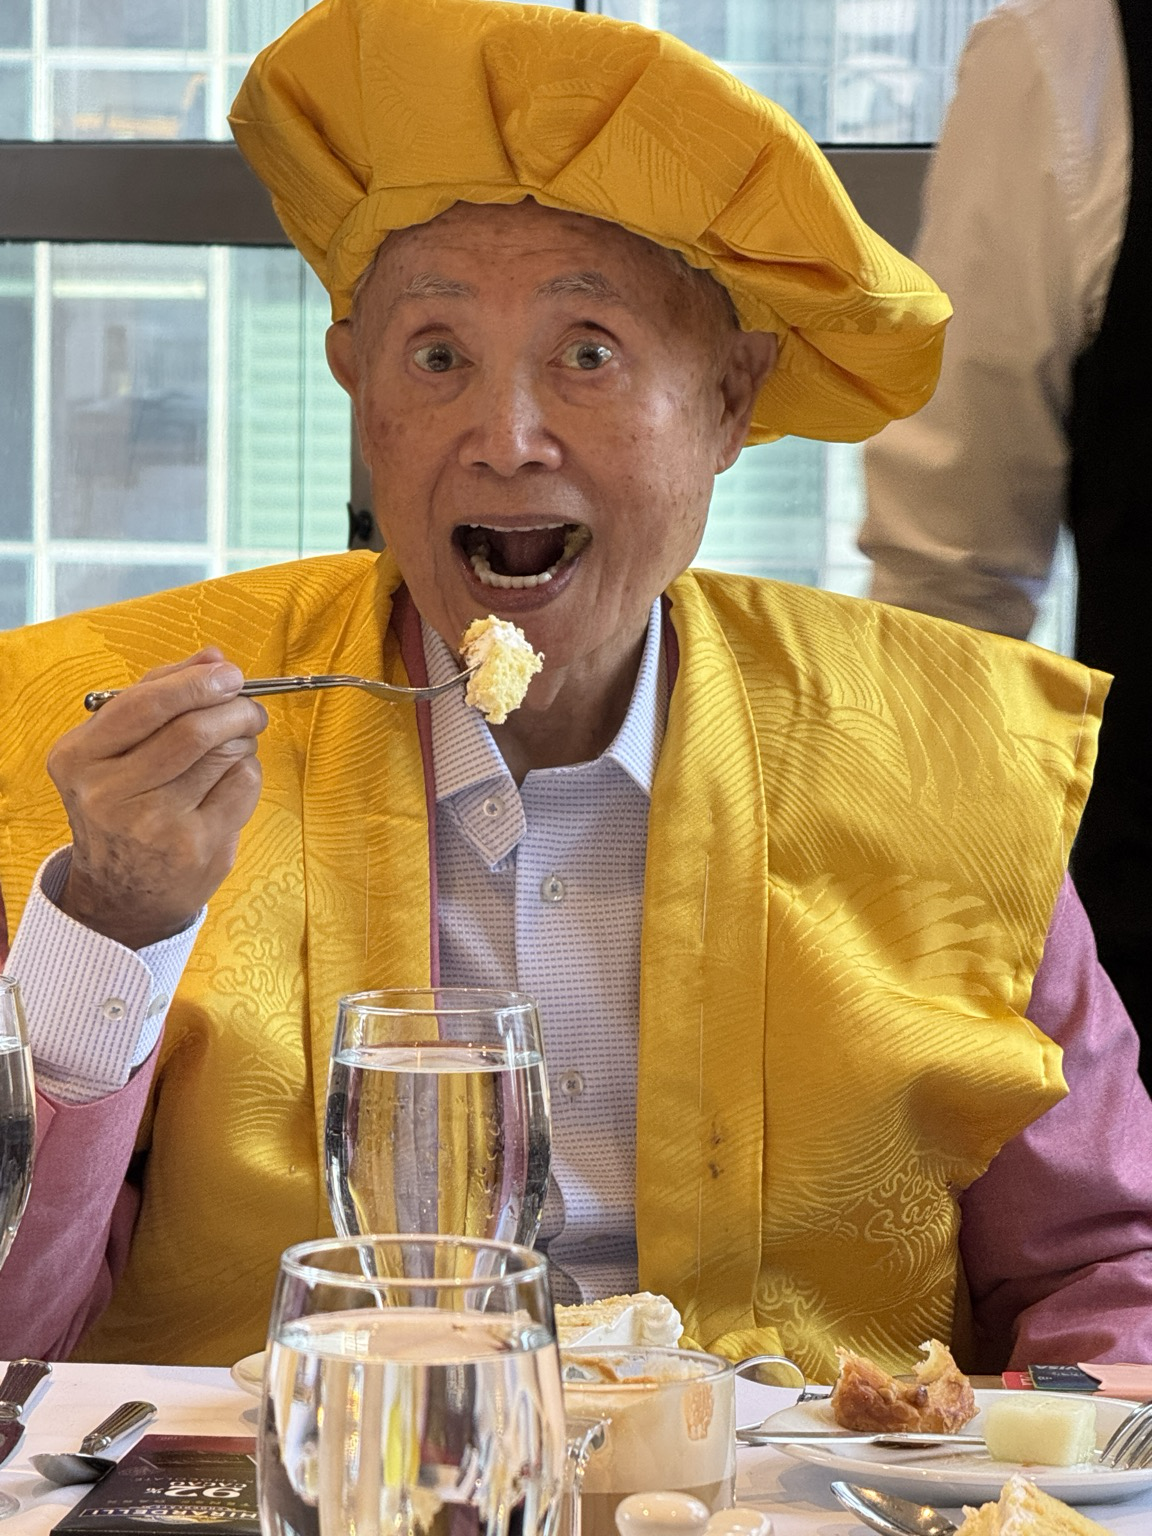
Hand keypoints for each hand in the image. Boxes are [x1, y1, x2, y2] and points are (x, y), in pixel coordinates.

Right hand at [47, 648, 268, 949]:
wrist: (122, 893)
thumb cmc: (124, 806)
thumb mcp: (116, 750)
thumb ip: (159, 695)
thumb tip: (215, 657)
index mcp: (79, 758)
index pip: (144, 705)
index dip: (195, 683)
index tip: (230, 674)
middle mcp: (109, 794)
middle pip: (193, 730)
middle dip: (234, 708)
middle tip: (250, 707)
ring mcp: (154, 825)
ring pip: (223, 756)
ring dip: (243, 738)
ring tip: (239, 740)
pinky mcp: (196, 847)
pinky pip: (242, 785)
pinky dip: (248, 771)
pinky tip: (231, 779)